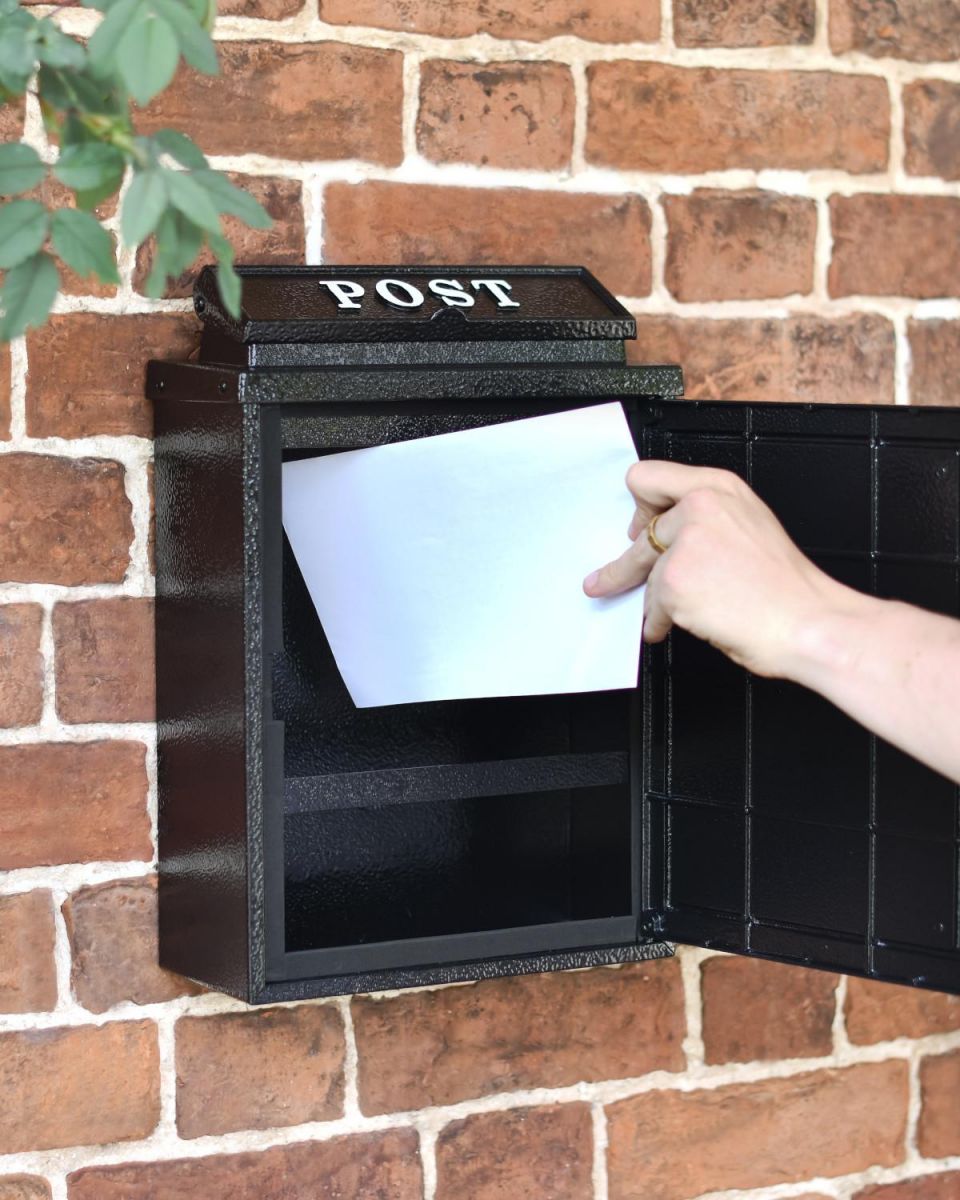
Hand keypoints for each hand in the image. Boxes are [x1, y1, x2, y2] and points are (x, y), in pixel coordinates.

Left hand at [583, 461, 858, 677]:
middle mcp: (700, 507)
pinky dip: (661, 621)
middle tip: (606, 580)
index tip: (637, 526)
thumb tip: (664, 535)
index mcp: (719, 487)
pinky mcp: (674, 580)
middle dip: (625, 564)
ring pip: (646, 571)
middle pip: (640, 531)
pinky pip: (652, 605)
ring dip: (654, 599)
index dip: (640, 505)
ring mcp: (685, 542)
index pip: (648, 476)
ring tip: (667, 614)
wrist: (808, 622)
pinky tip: (676, 625)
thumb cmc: (786, 587)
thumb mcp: (751, 525)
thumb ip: (706, 519)